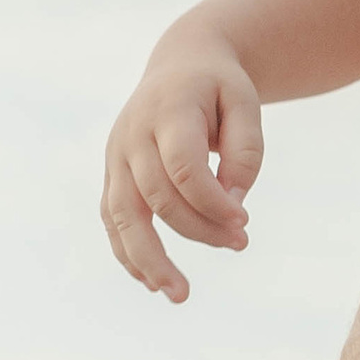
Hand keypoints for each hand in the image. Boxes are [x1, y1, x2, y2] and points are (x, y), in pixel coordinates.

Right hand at [101, 34, 264, 302]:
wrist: (181, 64)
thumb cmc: (219, 88)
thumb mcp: (246, 104)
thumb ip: (245, 152)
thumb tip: (232, 206)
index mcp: (167, 111)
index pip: (183, 168)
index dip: (212, 203)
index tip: (244, 223)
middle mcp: (133, 135)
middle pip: (157, 197)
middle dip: (199, 230)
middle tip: (240, 245)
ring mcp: (116, 156)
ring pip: (124, 217)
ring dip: (149, 260)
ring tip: (179, 295)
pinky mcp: (113, 175)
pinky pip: (113, 221)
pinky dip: (129, 254)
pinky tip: (152, 283)